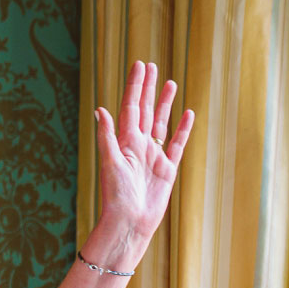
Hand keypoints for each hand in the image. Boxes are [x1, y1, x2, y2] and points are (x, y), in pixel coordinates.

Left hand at [91, 61, 193, 263]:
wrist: (129, 222)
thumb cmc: (115, 196)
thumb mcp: (110, 163)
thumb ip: (107, 136)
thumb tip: (100, 110)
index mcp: (124, 141)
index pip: (130, 107)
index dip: (134, 86)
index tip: (139, 65)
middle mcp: (138, 145)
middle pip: (145, 109)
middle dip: (147, 88)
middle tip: (151, 66)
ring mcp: (153, 156)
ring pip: (161, 123)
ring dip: (165, 104)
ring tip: (170, 83)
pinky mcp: (167, 169)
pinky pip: (177, 144)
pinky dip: (182, 129)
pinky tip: (188, 114)